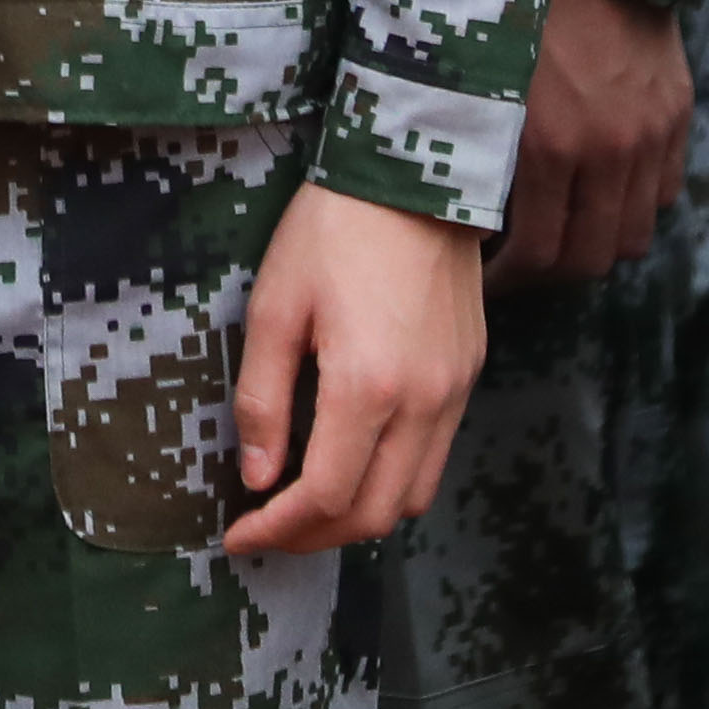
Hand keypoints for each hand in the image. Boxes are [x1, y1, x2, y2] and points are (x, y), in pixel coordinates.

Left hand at [225, 183, 486, 551]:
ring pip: (411, 497)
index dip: (278, 531)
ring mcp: (454, 391)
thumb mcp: (274, 305)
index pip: (324, 498)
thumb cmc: (332, 230)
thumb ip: (263, 400)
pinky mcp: (468, 374)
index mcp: (367, 387)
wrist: (411, 172)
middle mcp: (422, 403)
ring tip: (308, 503)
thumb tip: (259, 477)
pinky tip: (354, 458)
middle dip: (313, 536)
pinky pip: (435, 457)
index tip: (239, 535)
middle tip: (268, 528)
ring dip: (357, 515)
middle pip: (372, 514)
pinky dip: (392, 480)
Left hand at [495, 0, 689, 286]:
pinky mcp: (676, 112)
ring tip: (562, 229)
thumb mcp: (475, 75)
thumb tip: (454, 209)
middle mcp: (610, 148)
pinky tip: (599, 187)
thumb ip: (476, 145)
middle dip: (551, 272)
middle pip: (592, 258)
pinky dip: (635, 203)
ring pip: (635, 234)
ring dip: (597, 242)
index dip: (510, 280)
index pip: (540, 255)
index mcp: (550, 143)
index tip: (486, 277)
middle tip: (520, 263)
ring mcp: (651, 133)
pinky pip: (664, 192)